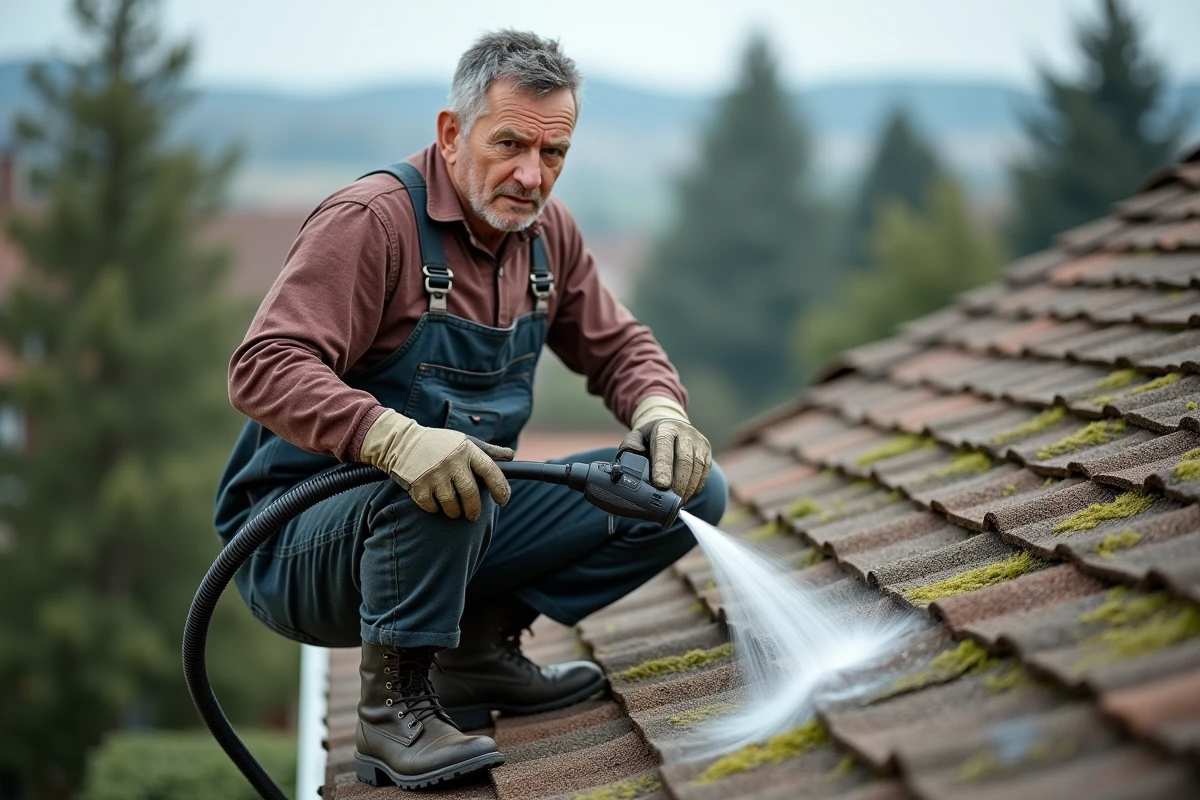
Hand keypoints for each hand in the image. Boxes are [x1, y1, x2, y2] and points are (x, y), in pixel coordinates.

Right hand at [359, 409, 512, 520]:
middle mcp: (452, 462)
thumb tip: (511, 456)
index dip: (500, 487)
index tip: (503, 500)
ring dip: (454, 512)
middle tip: (473, 515)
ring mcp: (434, 474)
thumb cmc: (438, 444)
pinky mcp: (418, 485)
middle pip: (470, 494)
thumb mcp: (464, 441)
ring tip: (454, 510)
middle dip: (474, 509)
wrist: (400, 441)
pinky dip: (435, 509)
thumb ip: (487, 451)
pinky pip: (432, 507)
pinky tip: (435, 503)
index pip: (490, 471)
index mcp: (467, 450)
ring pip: (451, 505)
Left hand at [617, 402, 711, 502]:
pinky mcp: (707, 450)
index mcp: (664, 428)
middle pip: (685, 460)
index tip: (661, 486)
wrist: (671, 425)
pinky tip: (687, 494)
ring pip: (697, 468)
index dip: (664, 468)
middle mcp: (685, 432)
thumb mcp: (636, 438)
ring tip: (678, 502)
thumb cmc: (650, 438)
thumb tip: (628, 469)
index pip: (665, 448)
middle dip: (678, 484)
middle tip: (671, 502)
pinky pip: (705, 471)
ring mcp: (698, 441)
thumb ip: (630, 450)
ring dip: (688, 488)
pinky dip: (695, 485)